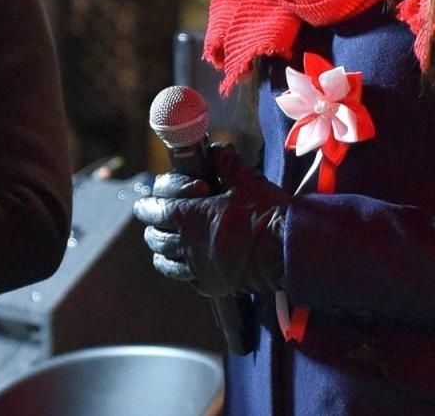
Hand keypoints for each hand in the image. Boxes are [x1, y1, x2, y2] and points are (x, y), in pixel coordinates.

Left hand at [131, 143, 285, 296]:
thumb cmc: (267, 212)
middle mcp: (188, 246)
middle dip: (152, 227)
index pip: (155, 210)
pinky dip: (184, 270)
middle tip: (155, 220)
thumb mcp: (246, 179)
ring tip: (166, 244)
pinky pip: (188, 280)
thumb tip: (216, 149)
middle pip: (155, 238)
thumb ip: (225, 161)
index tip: (145, 201)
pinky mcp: (214, 285)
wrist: (289, 249)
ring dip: (162, 251)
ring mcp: (199, 269)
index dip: (147, 204)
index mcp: (191, 217)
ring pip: (165, 263)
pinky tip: (191, 263)